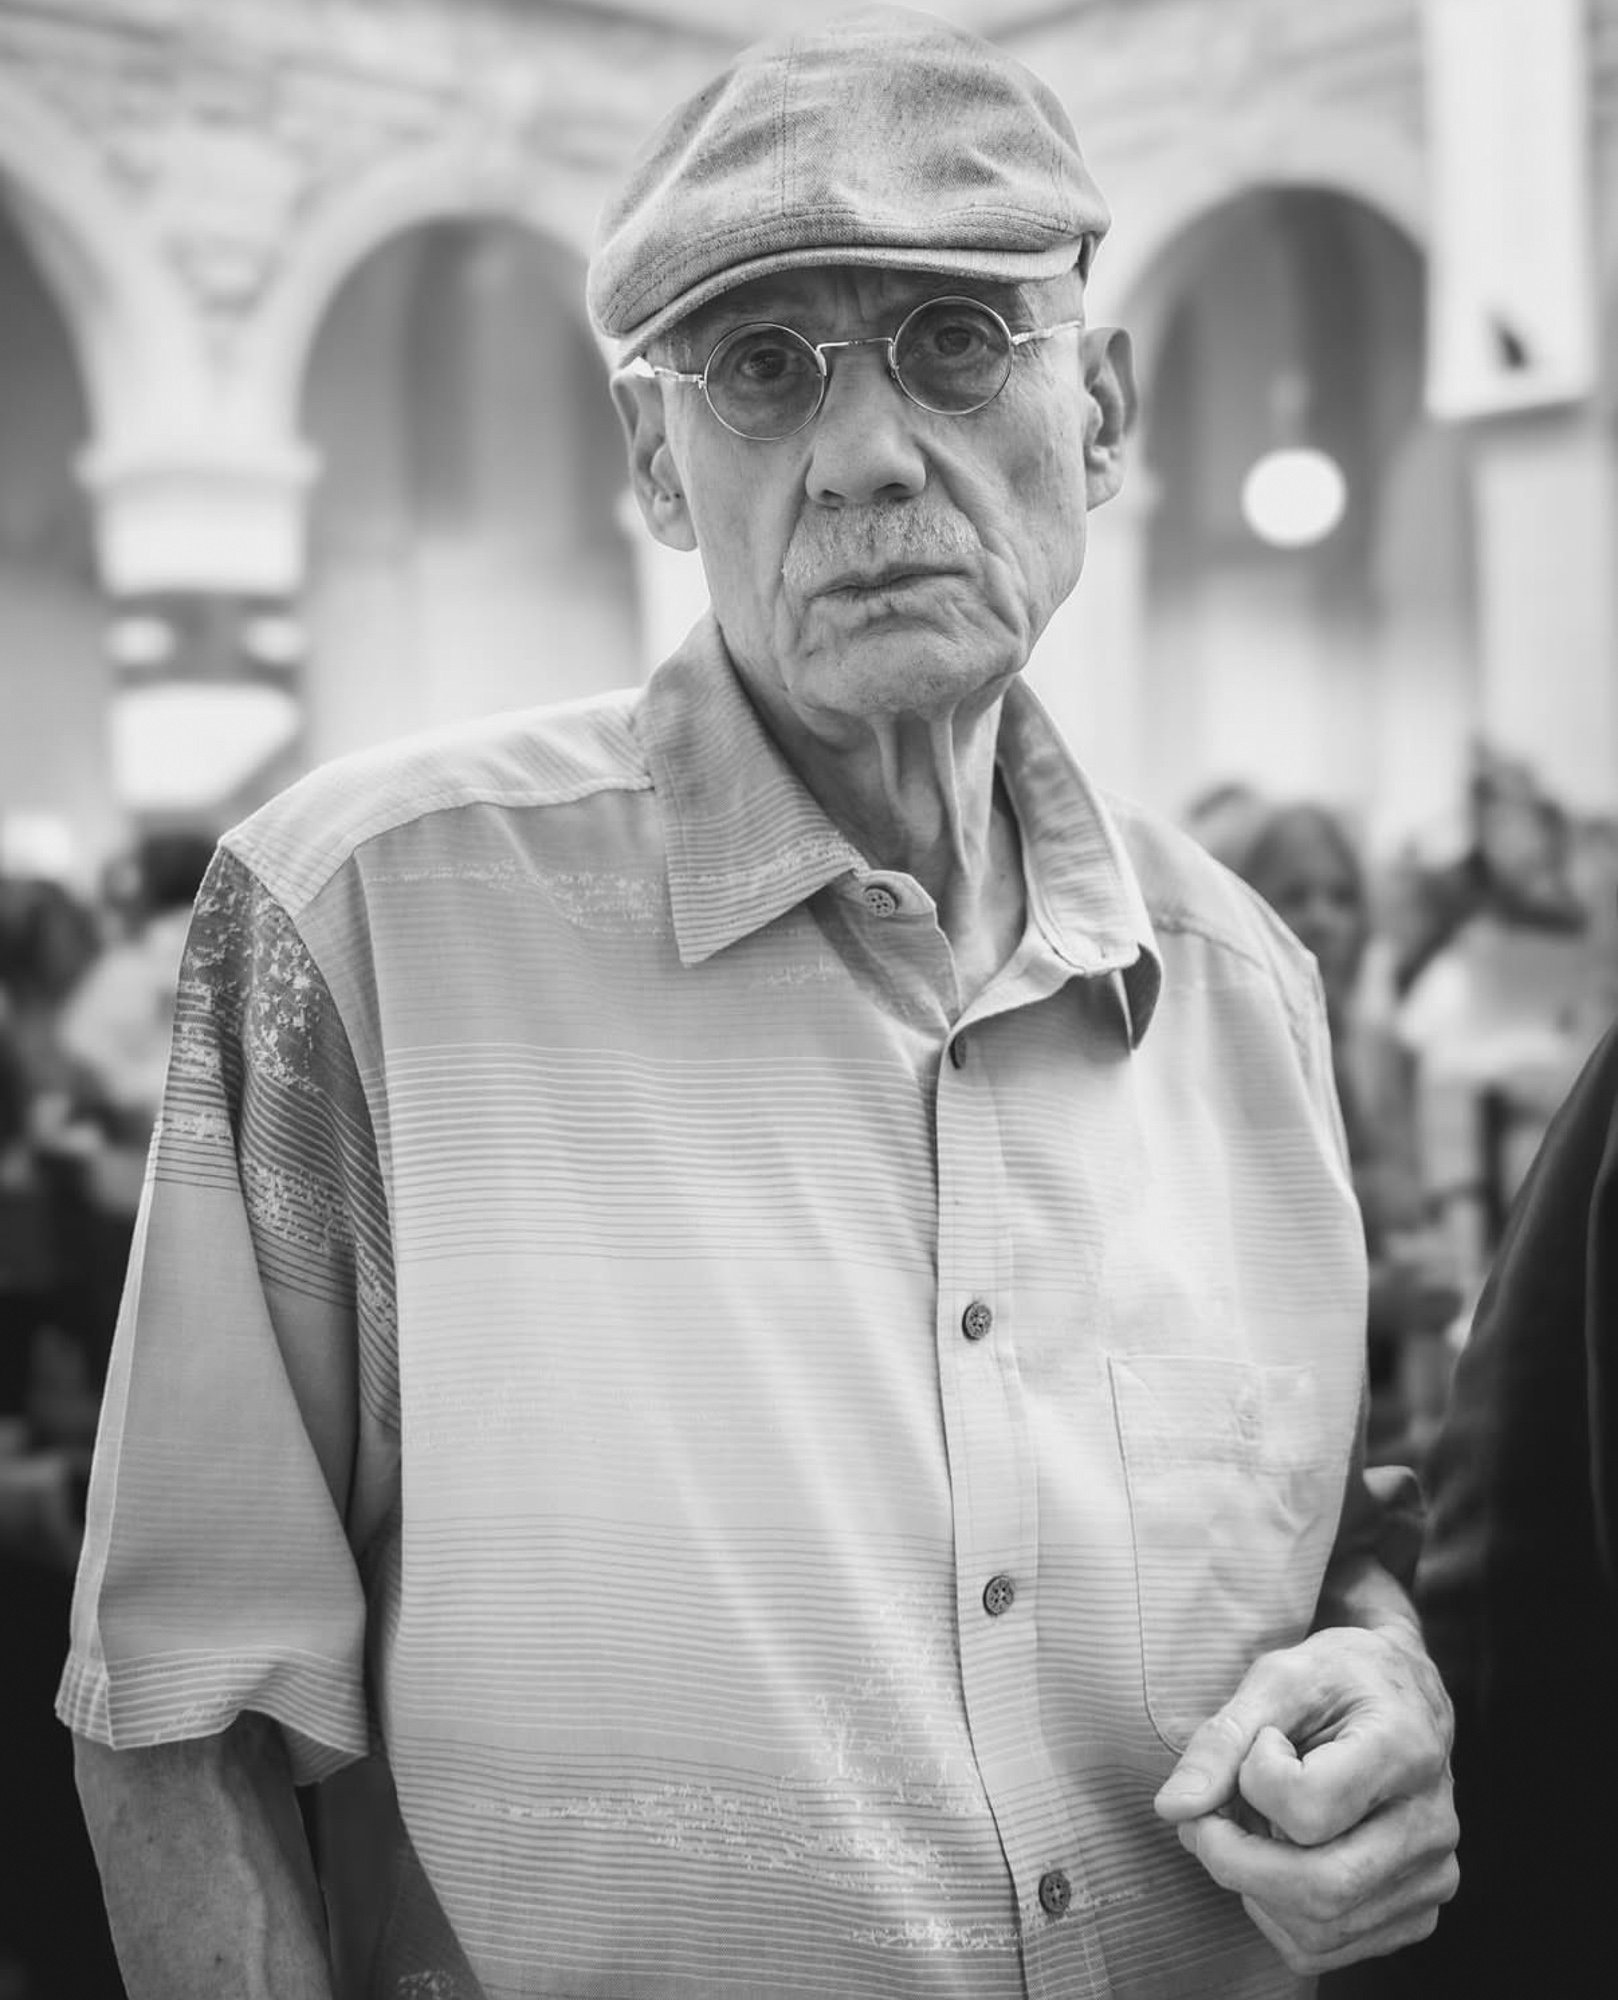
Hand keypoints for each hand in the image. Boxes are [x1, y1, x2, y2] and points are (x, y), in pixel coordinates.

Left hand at [1152, 1625, 1457, 1973]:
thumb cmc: (1337, 1680)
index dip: (1254, 1780)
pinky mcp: (1418, 1912)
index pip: (1308, 1807)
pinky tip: (1277, 1860)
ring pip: (1319, 1930)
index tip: (1262, 1743)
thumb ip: (1223, 1740)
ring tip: (1249, 1828)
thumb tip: (1172, 1809)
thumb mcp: (1277, 1678)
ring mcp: (1432, 1876)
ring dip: (1253, 1888)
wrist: (1403, 1696)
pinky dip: (1278, 1915)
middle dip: (1234, 1862)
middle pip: (1321, 1888)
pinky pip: (1327, 1949)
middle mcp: (1431, 1824)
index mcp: (1405, 1750)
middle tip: (1202, 1821)